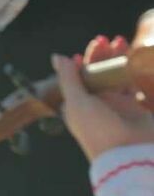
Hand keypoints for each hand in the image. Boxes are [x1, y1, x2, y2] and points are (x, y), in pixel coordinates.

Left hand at [54, 36, 153, 161]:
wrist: (130, 156)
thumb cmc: (97, 130)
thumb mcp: (77, 102)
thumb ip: (68, 79)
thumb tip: (57, 56)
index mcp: (78, 105)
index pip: (78, 78)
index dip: (82, 63)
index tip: (86, 50)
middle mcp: (97, 105)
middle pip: (99, 74)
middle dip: (102, 56)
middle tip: (108, 39)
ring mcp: (118, 106)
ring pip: (117, 77)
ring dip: (118, 59)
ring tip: (121, 41)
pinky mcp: (137, 109)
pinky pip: (135, 85)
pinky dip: (134, 72)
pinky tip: (135, 59)